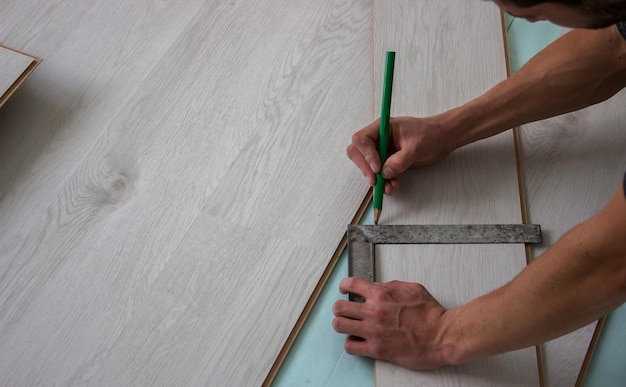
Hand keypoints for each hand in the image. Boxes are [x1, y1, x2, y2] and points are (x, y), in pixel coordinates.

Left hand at [332, 277, 455, 369]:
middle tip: (345, 311)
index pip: (351, 284)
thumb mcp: (412, 288)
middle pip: (339, 307)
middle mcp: (374, 311)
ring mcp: (373, 331)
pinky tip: (358, 341)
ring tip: (349, 326)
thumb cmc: (432, 314)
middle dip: (340, 308)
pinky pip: (350, 346)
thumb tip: (378, 286)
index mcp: (382, 293)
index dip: (344, 286)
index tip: (344, 290)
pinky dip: (351, 344)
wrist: (442, 336)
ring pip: (339, 325)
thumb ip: (392, 286)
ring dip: (342, 325)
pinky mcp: (376, 349)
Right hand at [347, 116, 451, 194]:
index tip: (377, 167)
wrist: (443, 139)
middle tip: (375, 181)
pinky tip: (393, 186)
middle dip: (365, 168)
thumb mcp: (416, 147)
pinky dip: (383, 182)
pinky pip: (379, 174)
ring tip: (389, 187)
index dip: (366, 154)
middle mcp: (379, 138)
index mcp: (382, 128)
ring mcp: (382, 150)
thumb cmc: (431, 134)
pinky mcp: (388, 161)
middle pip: (358, 153)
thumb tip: (386, 172)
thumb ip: (400, 160)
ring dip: (375, 179)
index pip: (362, 139)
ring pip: (367, 166)